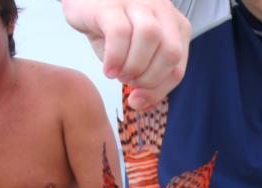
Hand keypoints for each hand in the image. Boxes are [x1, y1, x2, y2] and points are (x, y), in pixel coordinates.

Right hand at [62, 0, 190, 108]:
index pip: (177, 68)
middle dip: (149, 78)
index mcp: (175, 27)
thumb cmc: (110, 33)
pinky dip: (114, 58)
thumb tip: (139, 104)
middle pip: (171, 52)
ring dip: (133, 66)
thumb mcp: (133, 59)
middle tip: (128, 81)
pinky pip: (120, 33)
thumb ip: (145, 83)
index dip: (158, 90)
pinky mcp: (111, 4)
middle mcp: (162, 10)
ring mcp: (137, 2)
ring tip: (118, 74)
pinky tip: (107, 68)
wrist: (83, 4)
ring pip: (150, 36)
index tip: (137, 98)